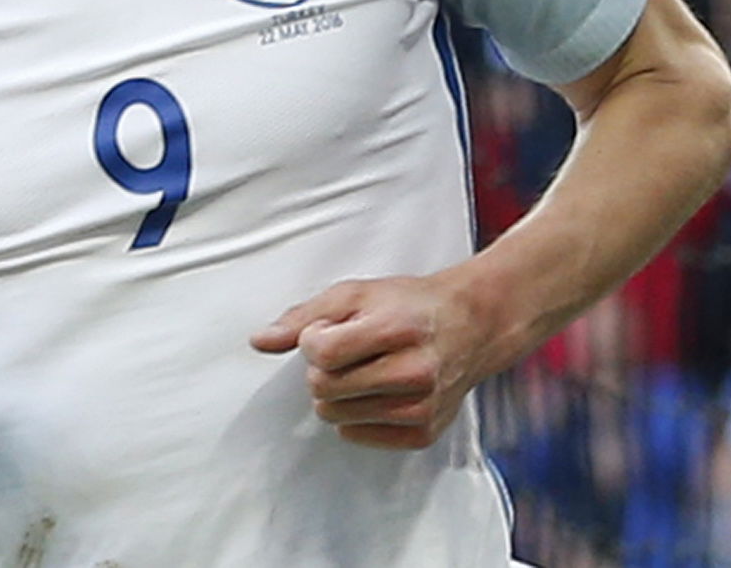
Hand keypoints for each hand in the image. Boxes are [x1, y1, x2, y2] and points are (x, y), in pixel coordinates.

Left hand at [249, 271, 499, 450]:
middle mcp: (415, 373)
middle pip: (324, 388)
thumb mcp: (353, 294)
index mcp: (397, 330)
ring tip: (366, 368)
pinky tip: (377, 391)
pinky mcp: (422, 434)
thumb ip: (302, 316)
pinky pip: (355, 435)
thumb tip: (260, 340)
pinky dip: (356, 415)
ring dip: (338, 393)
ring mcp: (421, 408)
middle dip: (324, 368)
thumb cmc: (409, 307)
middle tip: (350, 350)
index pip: (321, 354)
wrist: (470, 326)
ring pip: (335, 415)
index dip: (314, 340)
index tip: (328, 331)